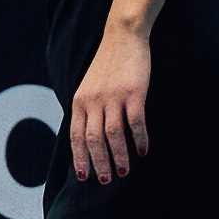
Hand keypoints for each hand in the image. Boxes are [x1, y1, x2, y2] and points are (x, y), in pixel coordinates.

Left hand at [70, 27, 150, 182]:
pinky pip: (135, 122)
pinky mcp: (134, 93)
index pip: (75, 136)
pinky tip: (142, 151)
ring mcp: (113, 97)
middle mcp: (93, 101)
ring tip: (124, 172)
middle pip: (93, 139)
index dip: (79, 157)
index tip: (83, 176)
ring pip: (112, 135)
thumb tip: (86, 136)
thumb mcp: (88, 86)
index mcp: (79, 101)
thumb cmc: (107, 65)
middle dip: (98, 163)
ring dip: (118, 156)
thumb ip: (86, 108)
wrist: (123, 37)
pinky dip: (139, 139)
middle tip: (105, 181)